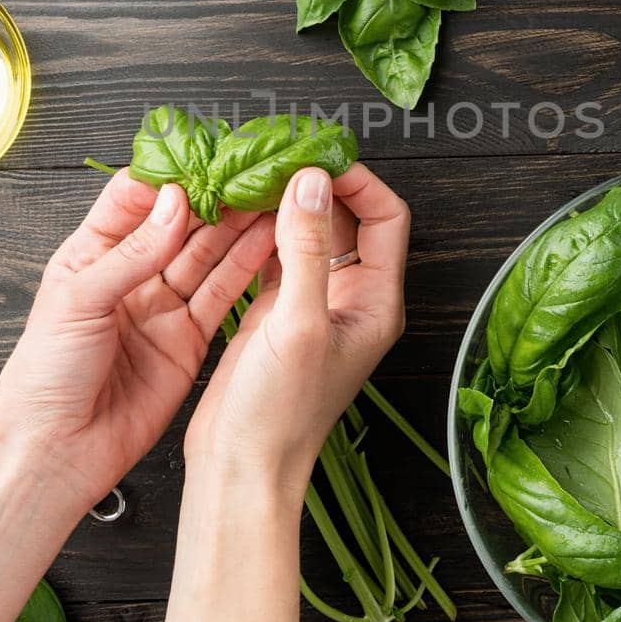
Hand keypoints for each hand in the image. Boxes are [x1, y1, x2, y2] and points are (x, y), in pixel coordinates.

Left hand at [0, 171, 276, 511]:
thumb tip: (173, 204)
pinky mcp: (188, 339)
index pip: (135, 199)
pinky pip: (221, 295)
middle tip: (251, 173)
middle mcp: (130, 276)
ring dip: (238, 226)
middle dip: (215, 197)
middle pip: (180, 224)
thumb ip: (132, 252)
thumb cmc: (44, 377)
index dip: (170, 177)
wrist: (57, 451)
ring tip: (270, 198)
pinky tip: (269, 241)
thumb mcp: (78, 299)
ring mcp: (161, 307)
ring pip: (207, 256)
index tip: (204, 157)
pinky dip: (247, 268)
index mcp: (90, 255)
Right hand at [184, 163, 409, 499]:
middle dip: (316, 182)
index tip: (316, 155)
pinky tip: (236, 209)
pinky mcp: (275, 311)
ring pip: (308, 232)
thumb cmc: (278, 413)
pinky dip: (260, 229)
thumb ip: (306, 250)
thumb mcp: (297, 325)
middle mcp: (351, 298)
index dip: (356, 181)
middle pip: (346, 218)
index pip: (385, 217)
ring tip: (253, 173)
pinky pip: (276, 253)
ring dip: (285, 201)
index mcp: (376, 301)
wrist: (240, 468)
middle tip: (278, 153)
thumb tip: (311, 181)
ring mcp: (312, 303)